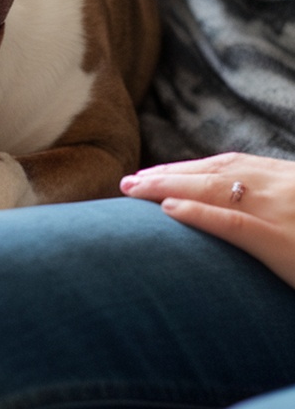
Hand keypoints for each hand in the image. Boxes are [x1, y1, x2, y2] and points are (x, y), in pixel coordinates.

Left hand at [121, 153, 294, 289]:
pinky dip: (200, 213)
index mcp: (284, 177)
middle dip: (167, 175)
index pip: (227, 166)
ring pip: (214, 190)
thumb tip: (240, 206)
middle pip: (212, 174)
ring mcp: (278, 211)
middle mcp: (278, 186)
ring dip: (168, 185)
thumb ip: (274, 205)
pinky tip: (168, 209)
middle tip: (128, 182)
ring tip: (133, 190)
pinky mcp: (281, 242)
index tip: (153, 173)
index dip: (186, 169)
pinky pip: (235, 225)